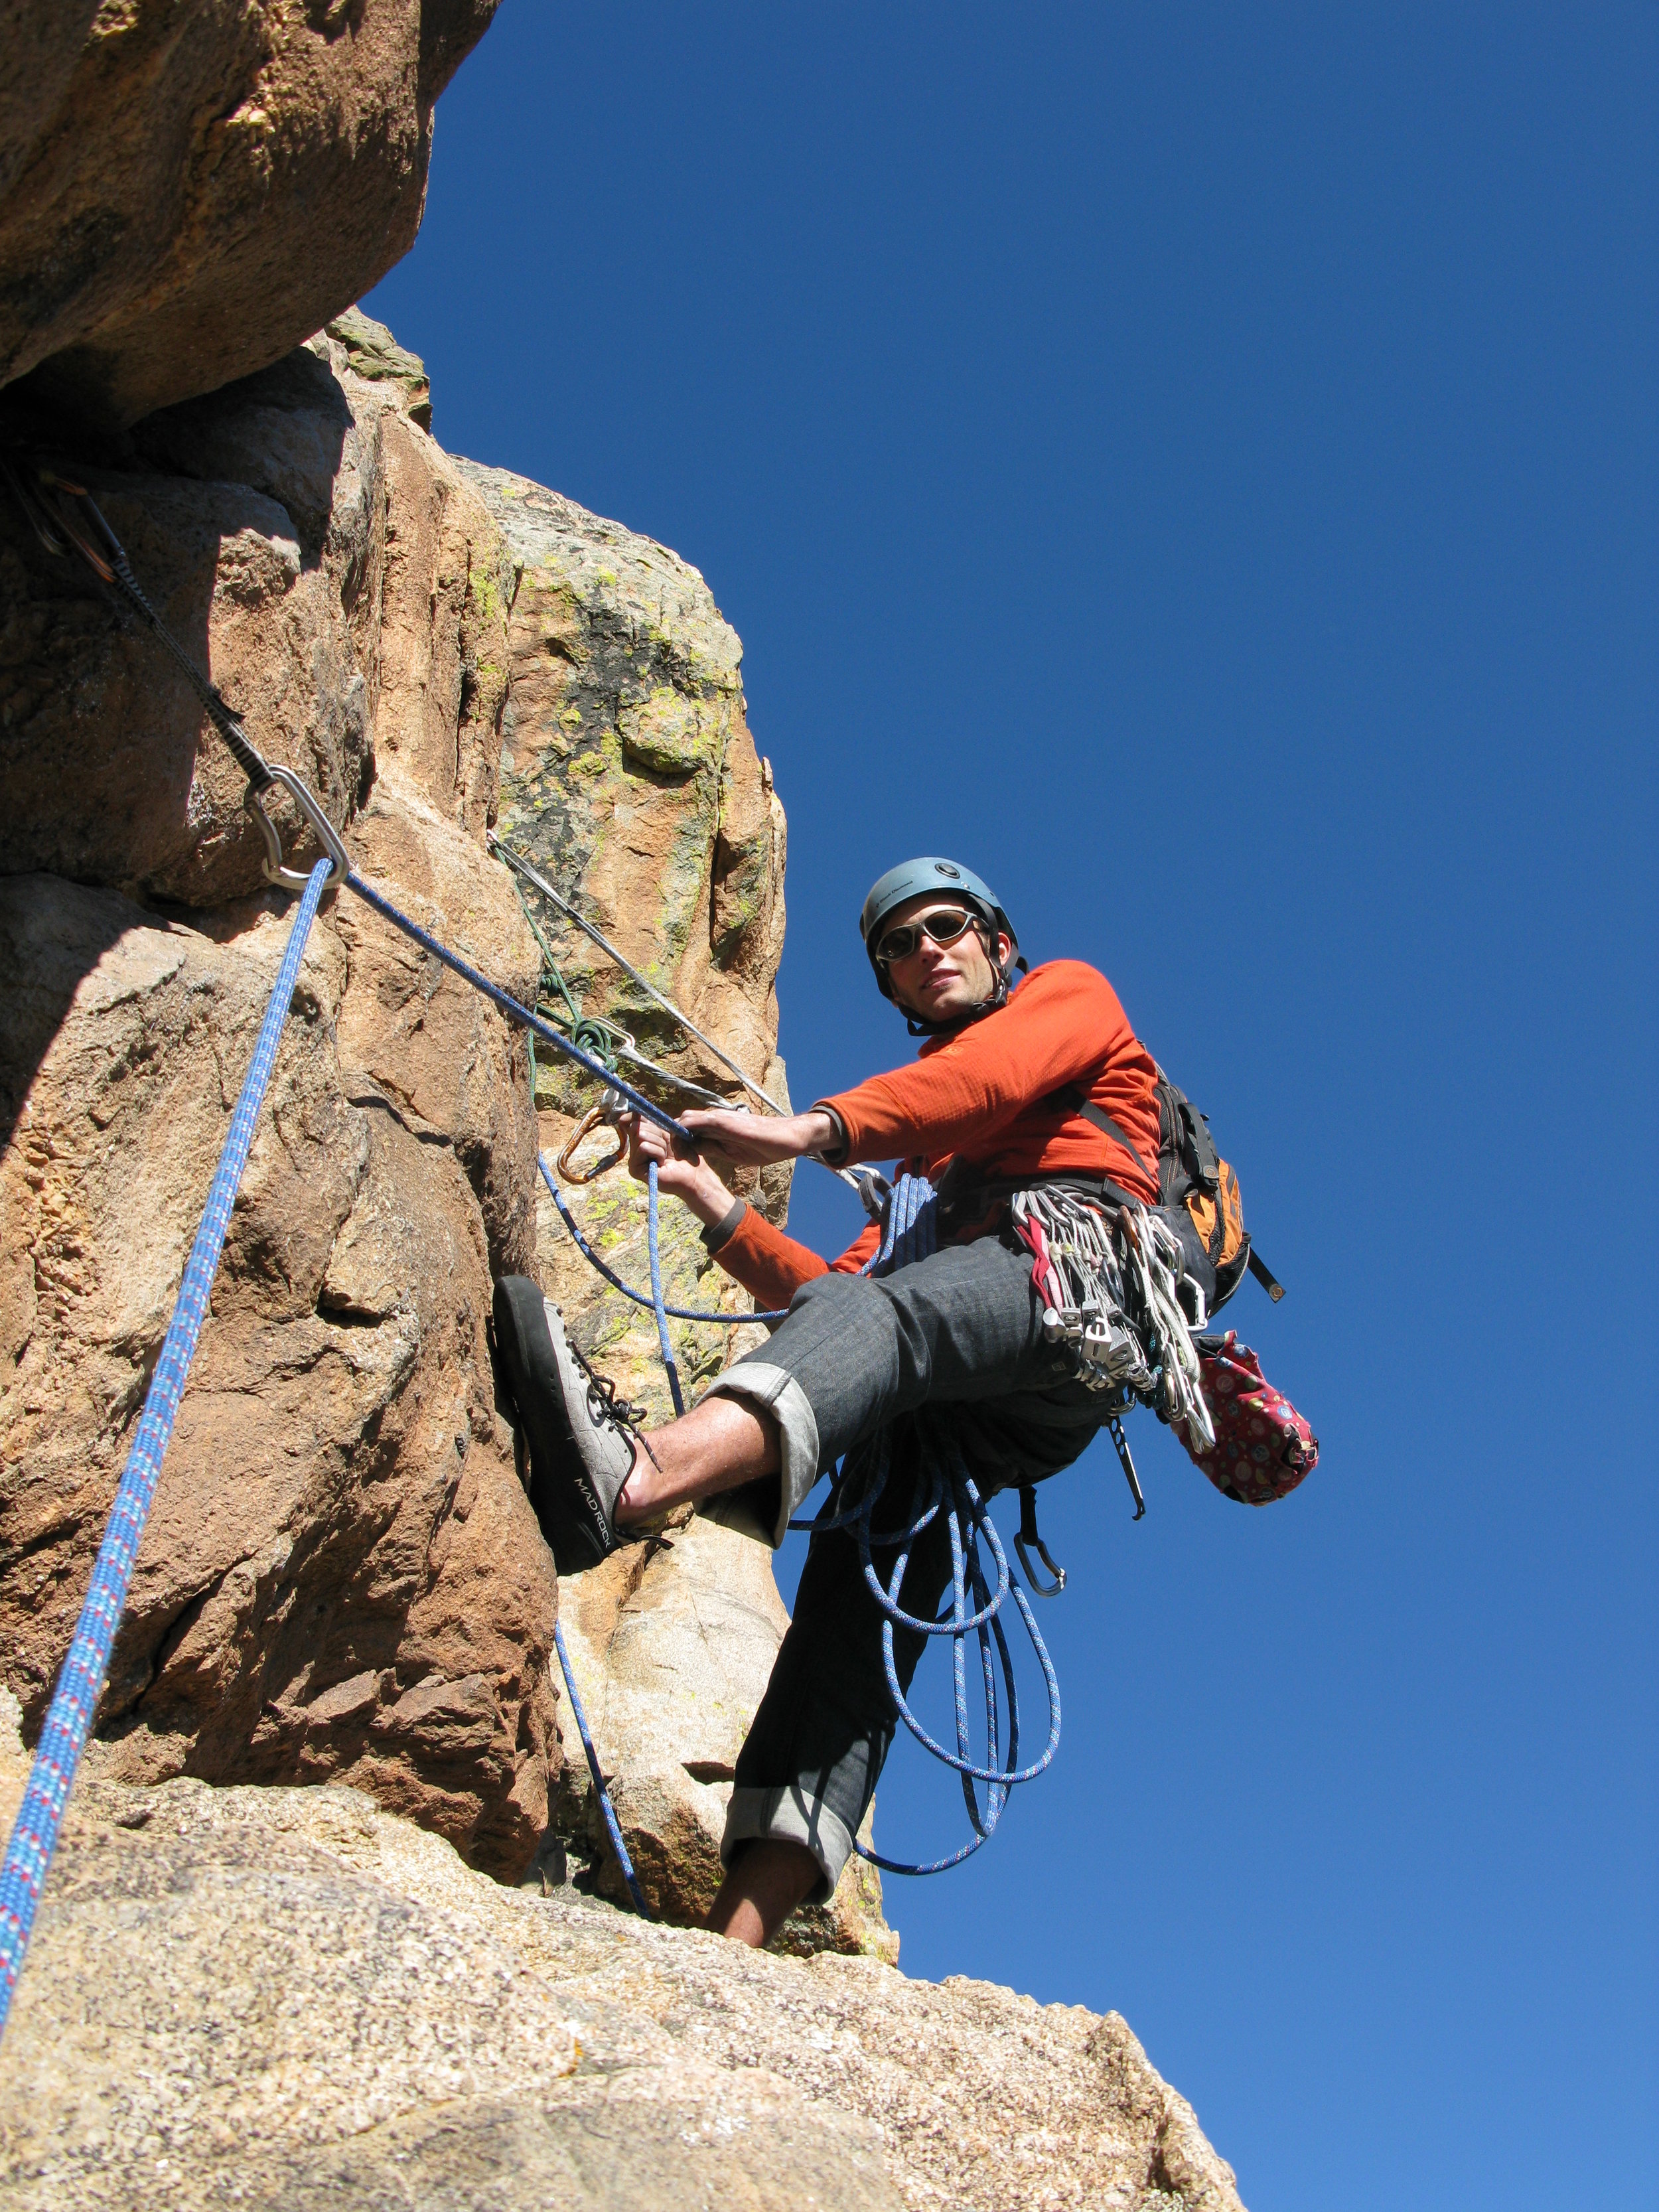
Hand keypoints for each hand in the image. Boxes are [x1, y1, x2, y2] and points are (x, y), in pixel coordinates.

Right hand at [624, 1112, 734, 1226]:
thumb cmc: (685, 1154)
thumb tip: (634, 1111)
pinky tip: (663, 1164)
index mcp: (639, 1143)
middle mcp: (633, 1153)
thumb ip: (651, 1123)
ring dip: (660, 1144)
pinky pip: (644, 1147)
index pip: (630, 1122)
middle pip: (637, 1127)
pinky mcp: (635, 1170)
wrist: (694, 1175)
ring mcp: (633, 1162)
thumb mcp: (667, 1133)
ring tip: (666, 1157)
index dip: (641, 1118)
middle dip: (658, 1134)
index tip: (653, 1123)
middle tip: (667, 1148)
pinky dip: (659, 1152)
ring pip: (641, 1136)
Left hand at [677, 1106, 838, 1166]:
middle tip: (664, 1151)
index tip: (669, 1152)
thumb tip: (693, 1150)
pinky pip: (695, 1122)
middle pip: (683, 1120)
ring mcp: (718, 1117)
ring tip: (666, 1149)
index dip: (676, 1138)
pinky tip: (674, 1143)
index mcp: (717, 1127)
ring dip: (673, 1131)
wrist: (786, 1138)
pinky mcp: (722, 1121)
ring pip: (685, 1119)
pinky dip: (682, 1130)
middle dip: (669, 1134)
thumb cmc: (765, 1146)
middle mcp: (715, 1118)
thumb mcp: (732, 1152)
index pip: (689, 1127)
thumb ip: (713, 1147)